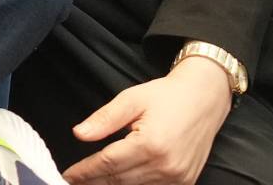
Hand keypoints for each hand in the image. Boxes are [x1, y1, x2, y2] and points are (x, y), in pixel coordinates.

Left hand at [63, 58, 232, 183]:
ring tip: (90, 183)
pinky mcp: (185, 181)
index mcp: (151, 144)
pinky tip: (117, 182)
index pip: (108, 163)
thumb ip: (104, 119)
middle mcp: (166, 166)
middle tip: (73, 182)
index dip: (85, 171)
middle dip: (93, 182)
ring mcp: (178, 177)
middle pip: (119, 180)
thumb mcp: (131, 99)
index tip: (68, 175)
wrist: (204, 99)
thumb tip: (79, 134)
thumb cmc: (167, 96)